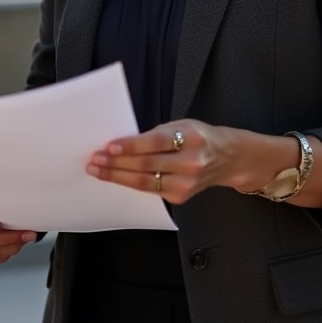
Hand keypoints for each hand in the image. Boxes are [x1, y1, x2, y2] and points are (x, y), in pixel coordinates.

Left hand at [86, 119, 245, 204]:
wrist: (226, 158)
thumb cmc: (197, 138)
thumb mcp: (180, 126)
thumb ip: (155, 135)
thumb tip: (122, 143)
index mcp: (190, 138)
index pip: (155, 143)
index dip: (131, 145)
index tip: (110, 146)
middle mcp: (190, 162)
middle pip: (146, 165)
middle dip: (117, 162)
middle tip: (96, 159)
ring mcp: (186, 182)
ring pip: (145, 182)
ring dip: (118, 176)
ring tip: (99, 170)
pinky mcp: (181, 196)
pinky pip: (150, 190)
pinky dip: (130, 184)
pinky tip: (116, 178)